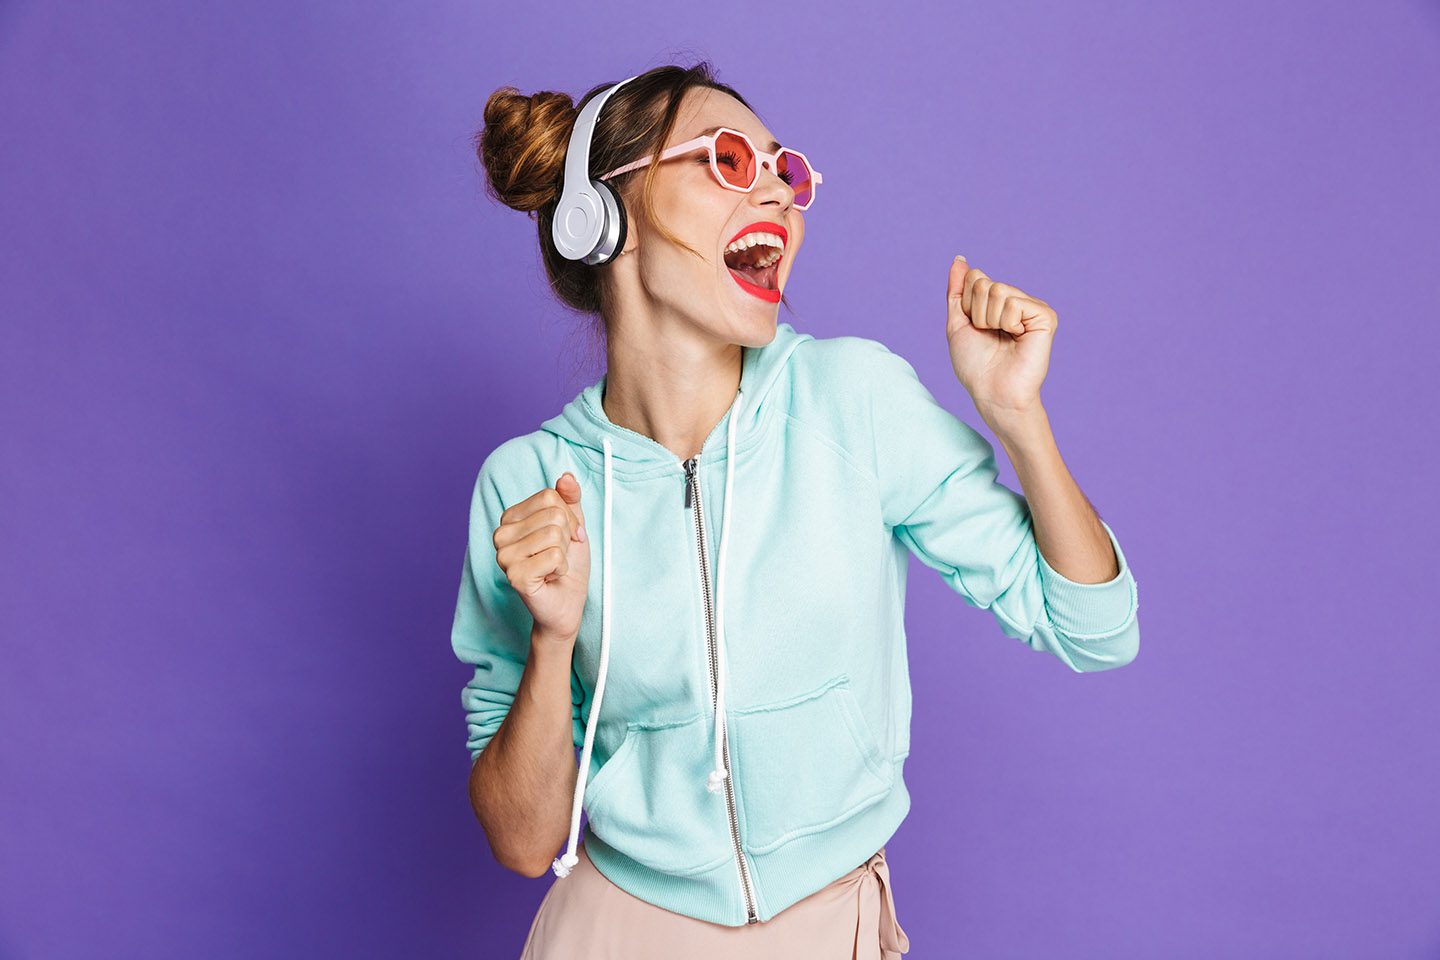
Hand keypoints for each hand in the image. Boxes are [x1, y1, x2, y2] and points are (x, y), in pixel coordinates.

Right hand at [492, 472, 590, 642]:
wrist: (567, 604)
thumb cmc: (567, 565)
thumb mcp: (572, 525)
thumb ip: (569, 499)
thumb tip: (566, 476)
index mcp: (510, 518)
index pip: (549, 496)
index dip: (568, 517)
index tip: (566, 537)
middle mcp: (500, 534)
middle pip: (553, 515)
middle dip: (568, 536)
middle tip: (560, 555)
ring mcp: (504, 556)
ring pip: (554, 535)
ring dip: (564, 554)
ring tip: (553, 566)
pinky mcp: (514, 576)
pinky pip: (554, 556)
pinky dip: (562, 568)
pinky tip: (551, 577)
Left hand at [945, 255, 1056, 422]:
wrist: (992, 392)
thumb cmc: (975, 365)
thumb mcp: (957, 324)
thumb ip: (957, 291)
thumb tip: (959, 259)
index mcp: (997, 302)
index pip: (974, 278)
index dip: (966, 305)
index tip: (975, 328)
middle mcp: (1016, 301)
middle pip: (983, 283)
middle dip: (977, 313)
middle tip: (989, 335)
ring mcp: (1032, 307)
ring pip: (997, 290)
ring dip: (989, 320)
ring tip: (1002, 338)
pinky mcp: (1045, 316)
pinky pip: (1013, 303)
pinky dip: (1007, 323)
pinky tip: (1017, 337)